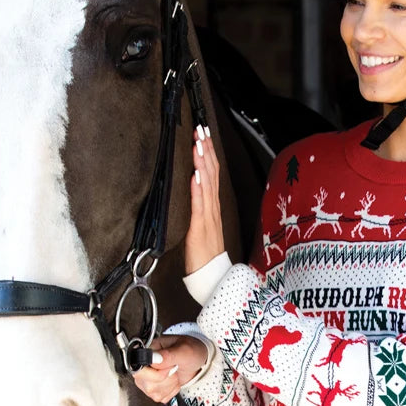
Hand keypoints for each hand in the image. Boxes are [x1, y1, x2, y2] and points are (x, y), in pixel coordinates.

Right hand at [132, 334, 208, 402]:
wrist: (198, 361)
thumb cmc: (192, 350)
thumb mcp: (184, 350)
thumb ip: (168, 355)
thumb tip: (153, 358)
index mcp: (150, 350)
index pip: (138, 368)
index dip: (154, 373)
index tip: (169, 368)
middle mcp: (146, 364)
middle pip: (145, 383)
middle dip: (165, 379)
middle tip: (174, 369)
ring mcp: (149, 377)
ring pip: (151, 392)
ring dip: (169, 385)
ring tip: (175, 374)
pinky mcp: (155, 387)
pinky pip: (158, 397)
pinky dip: (170, 391)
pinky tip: (174, 381)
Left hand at [184, 126, 224, 274]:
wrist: (213, 276)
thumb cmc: (205, 252)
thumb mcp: (201, 223)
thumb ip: (199, 205)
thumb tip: (192, 187)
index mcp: (212, 205)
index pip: (211, 172)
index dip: (208, 152)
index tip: (203, 134)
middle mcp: (212, 206)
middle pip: (211, 172)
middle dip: (205, 149)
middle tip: (200, 129)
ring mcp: (207, 215)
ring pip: (206, 183)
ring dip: (202, 162)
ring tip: (198, 144)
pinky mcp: (200, 227)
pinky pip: (199, 205)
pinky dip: (198, 188)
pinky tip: (195, 175)